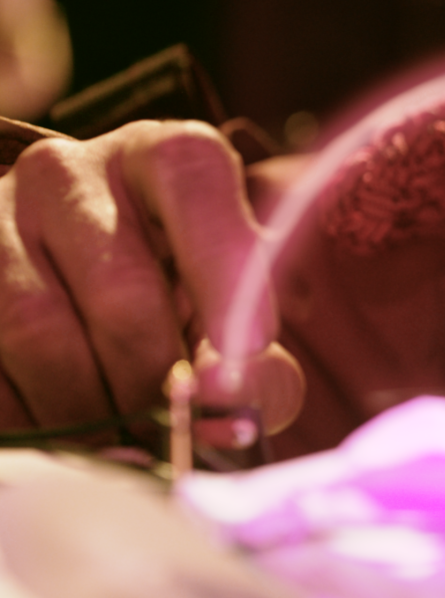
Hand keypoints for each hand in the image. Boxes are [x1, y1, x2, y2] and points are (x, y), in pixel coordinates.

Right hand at [0, 120, 299, 447]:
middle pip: (119, 291)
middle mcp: (67, 170)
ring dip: (85, 413)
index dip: (225, 265)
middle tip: (173, 433)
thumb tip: (221, 400)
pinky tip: (63, 436)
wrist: (87, 304)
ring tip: (120, 441)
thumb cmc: (190, 310)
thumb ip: (261, 369)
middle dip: (153, 383)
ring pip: (37, 332)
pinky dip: (29, 420)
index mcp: (164, 156)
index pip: (193, 176)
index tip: (250, 346)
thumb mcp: (240, 325)